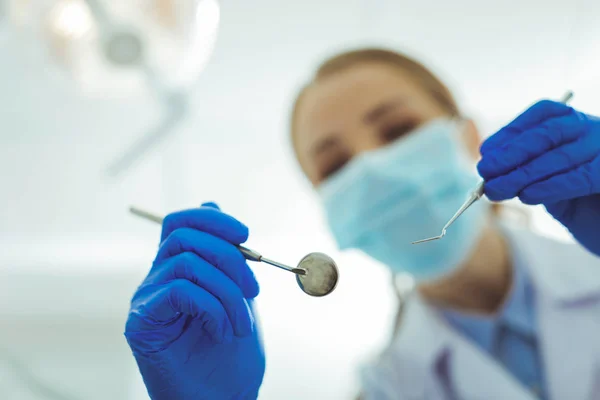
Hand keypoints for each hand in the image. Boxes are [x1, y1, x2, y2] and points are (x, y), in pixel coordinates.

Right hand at [124, 203, 264, 399]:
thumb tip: (211, 203)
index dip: (212, 219)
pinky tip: (221, 332)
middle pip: (185, 236)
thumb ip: (225, 255)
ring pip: (187, 262)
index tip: (245, 234)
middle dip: (230, 258)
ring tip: (240, 324)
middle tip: (253, 292)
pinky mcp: (141, 322)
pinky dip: (212, 308)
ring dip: (227, 291)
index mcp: (180, 269)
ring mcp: (147, 299)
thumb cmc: (232, 354)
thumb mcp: (238, 294)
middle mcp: (158, 279)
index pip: (181, 221)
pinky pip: (180, 291)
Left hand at [477, 100, 599, 255]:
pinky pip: (581, 177)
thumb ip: (529, 173)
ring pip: (560, 156)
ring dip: (522, 174)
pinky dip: (550, 186)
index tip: (485, 152)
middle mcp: (596, 130)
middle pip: (548, 133)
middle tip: (484, 171)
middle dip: (511, 153)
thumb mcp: (552, 185)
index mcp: (580, 125)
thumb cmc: (587, 210)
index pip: (544, 114)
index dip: (511, 132)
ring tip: (495, 190)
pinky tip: (527, 196)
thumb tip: (490, 169)